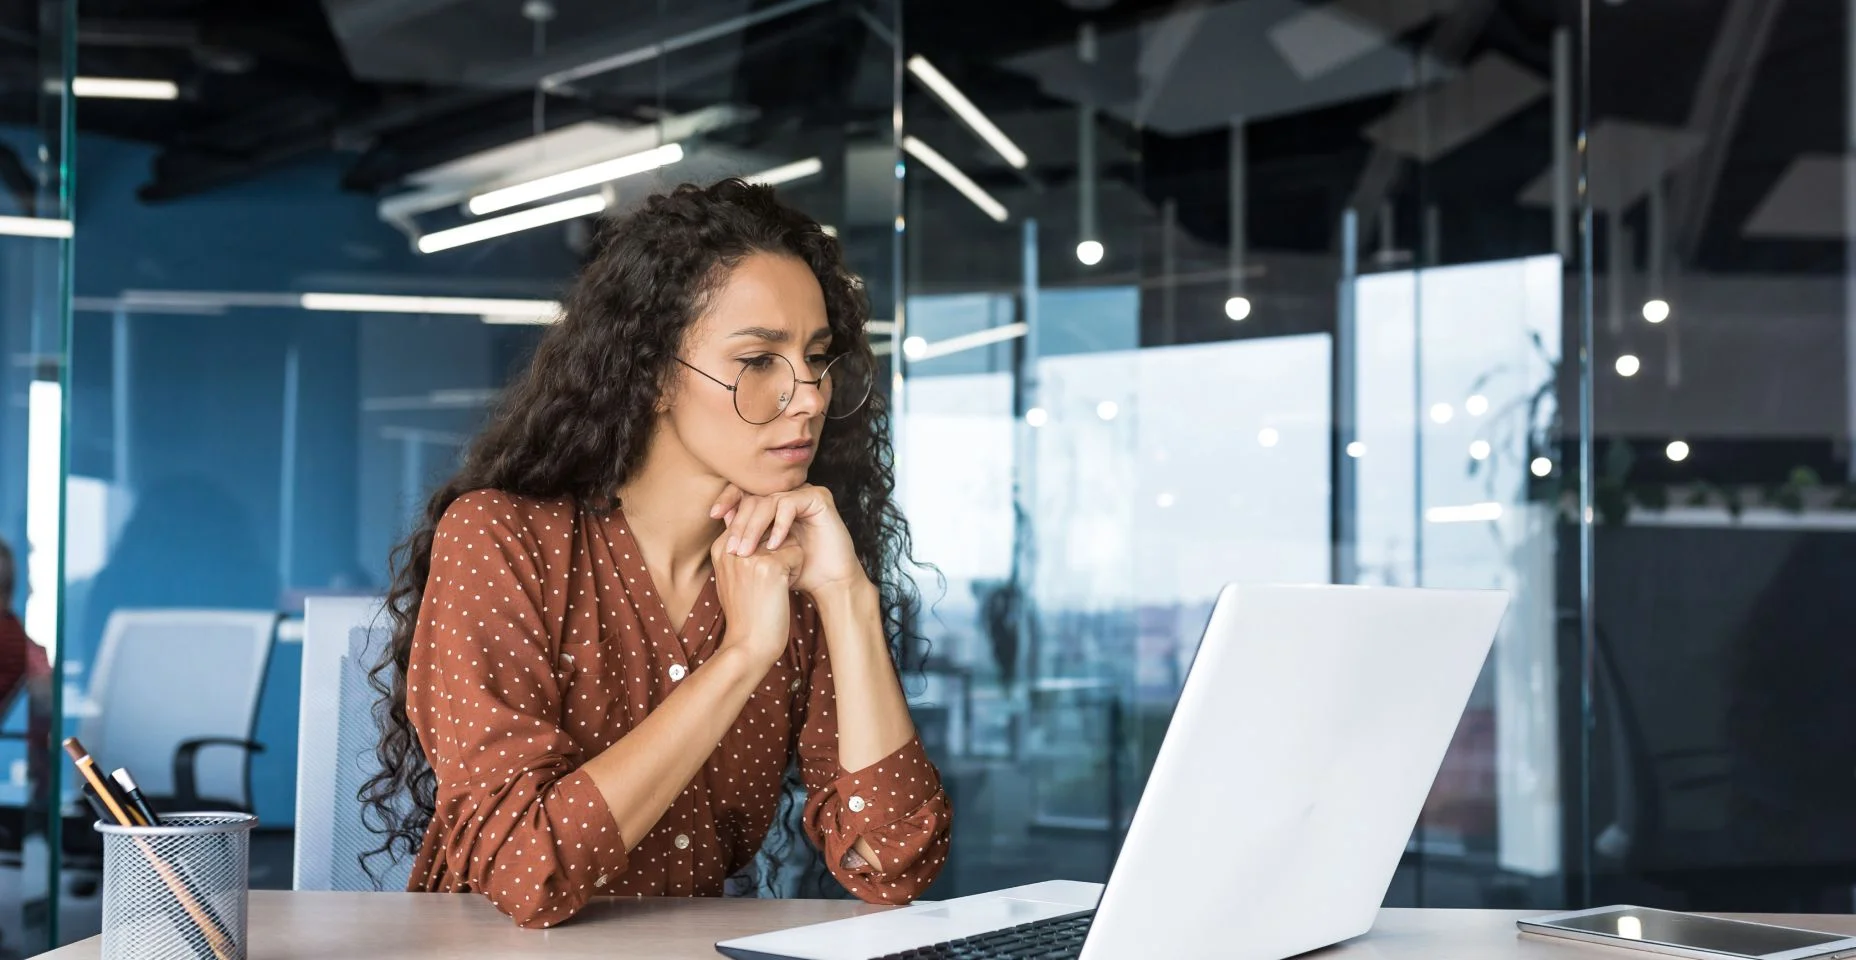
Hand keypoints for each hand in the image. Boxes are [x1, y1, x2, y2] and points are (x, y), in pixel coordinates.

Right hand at [710, 532, 803, 667]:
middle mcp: (733, 546)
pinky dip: (796, 571)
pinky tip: (782, 590)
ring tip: (772, 585)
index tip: (760, 572)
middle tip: (767, 581)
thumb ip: (738, 548)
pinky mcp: (770, 566)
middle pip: (771, 526)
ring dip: (787, 560)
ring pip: (786, 538)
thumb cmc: (745, 613)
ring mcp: (750, 555)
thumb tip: (747, 521)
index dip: (765, 544)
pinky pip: (797, 553)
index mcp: (721, 547)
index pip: (753, 520)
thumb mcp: (732, 576)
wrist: (748, 645)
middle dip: (777, 549)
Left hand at [712, 484, 866, 594]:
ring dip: (754, 526)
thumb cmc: (794, 570)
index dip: (728, 498)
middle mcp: (789, 491)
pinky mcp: (819, 497)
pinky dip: (779, 525)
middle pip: (755, 494)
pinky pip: (790, 503)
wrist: (827, 583)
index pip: (746, 489)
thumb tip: (719, 515)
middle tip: (732, 546)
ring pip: (769, 499)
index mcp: (774, 499)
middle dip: (740, 521)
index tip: (713, 515)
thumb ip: (745, 532)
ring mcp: (804, 492)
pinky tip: (773, 545)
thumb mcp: (761, 552)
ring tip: (746, 551)